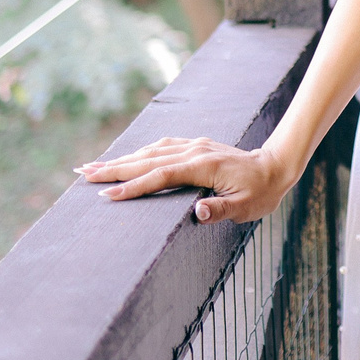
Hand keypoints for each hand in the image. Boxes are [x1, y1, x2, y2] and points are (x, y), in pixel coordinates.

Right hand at [78, 136, 296, 224]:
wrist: (276, 166)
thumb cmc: (261, 192)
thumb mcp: (246, 207)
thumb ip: (221, 210)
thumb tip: (197, 213)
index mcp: (203, 166)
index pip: (160, 176)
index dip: (134, 186)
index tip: (108, 196)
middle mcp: (194, 151)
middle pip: (147, 159)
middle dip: (114, 167)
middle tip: (83, 174)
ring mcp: (194, 146)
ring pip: (151, 150)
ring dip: (122, 158)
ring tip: (93, 166)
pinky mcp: (195, 146)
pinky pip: (161, 147)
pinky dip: (140, 152)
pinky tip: (127, 158)